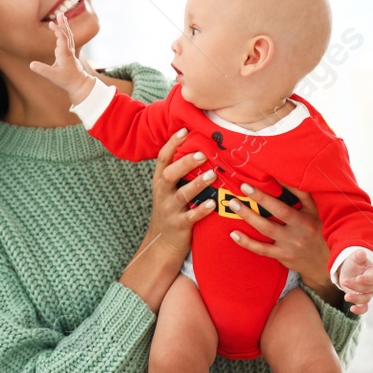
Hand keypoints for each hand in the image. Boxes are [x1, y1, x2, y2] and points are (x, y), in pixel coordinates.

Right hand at [28, 13, 97, 104]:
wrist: (78, 83)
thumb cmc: (66, 80)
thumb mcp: (52, 76)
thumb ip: (42, 70)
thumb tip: (31, 64)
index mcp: (64, 54)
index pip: (62, 39)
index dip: (58, 31)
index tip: (51, 24)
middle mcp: (68, 50)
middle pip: (67, 34)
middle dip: (63, 24)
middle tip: (60, 13)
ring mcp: (70, 50)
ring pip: (69, 35)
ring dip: (65, 25)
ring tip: (62, 16)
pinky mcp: (69, 52)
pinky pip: (68, 38)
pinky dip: (65, 31)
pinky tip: (62, 27)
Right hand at [144, 127, 216, 260]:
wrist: (162, 242)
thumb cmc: (171, 209)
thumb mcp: (168, 189)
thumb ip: (178, 170)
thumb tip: (198, 145)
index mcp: (160, 181)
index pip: (163, 158)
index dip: (172, 144)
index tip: (185, 130)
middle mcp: (163, 193)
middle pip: (169, 174)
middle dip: (185, 163)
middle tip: (202, 154)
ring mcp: (170, 209)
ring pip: (182, 194)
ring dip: (197, 184)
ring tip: (212, 175)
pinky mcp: (180, 225)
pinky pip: (191, 217)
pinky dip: (202, 210)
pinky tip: (213, 204)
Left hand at [224, 182, 335, 294]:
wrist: (328, 264)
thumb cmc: (319, 232)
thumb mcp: (318, 215)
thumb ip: (304, 198)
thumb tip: (283, 177)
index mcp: (312, 214)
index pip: (300, 195)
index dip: (285, 183)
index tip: (269, 172)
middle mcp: (303, 228)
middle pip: (279, 210)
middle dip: (260, 197)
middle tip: (243, 187)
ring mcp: (292, 243)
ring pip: (266, 228)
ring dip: (248, 215)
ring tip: (233, 204)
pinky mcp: (283, 255)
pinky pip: (261, 249)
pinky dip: (246, 242)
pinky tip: (234, 233)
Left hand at [335, 250, 372, 314]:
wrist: (350, 271)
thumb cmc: (355, 264)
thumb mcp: (355, 258)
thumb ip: (358, 256)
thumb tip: (361, 252)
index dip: (366, 279)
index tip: (358, 278)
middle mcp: (372, 285)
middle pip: (368, 289)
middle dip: (356, 287)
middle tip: (344, 281)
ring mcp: (367, 293)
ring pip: (365, 299)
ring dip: (356, 299)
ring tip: (346, 297)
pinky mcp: (361, 300)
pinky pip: (364, 307)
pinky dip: (359, 310)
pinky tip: (352, 309)